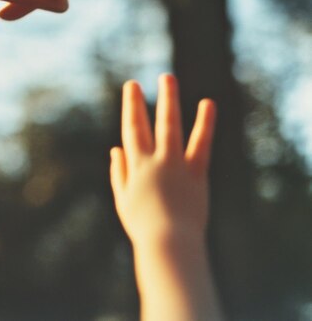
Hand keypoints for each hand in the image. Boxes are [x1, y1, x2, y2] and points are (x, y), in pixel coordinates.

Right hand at [110, 74, 216, 247]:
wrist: (169, 244)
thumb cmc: (144, 226)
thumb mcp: (124, 200)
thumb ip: (119, 173)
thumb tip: (115, 149)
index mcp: (135, 167)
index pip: (131, 130)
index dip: (131, 107)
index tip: (132, 87)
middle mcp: (153, 161)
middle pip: (145, 125)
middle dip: (140, 101)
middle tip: (138, 81)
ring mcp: (175, 165)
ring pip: (171, 126)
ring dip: (168, 100)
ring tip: (167, 78)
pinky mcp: (196, 174)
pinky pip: (201, 144)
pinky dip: (205, 123)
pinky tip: (208, 103)